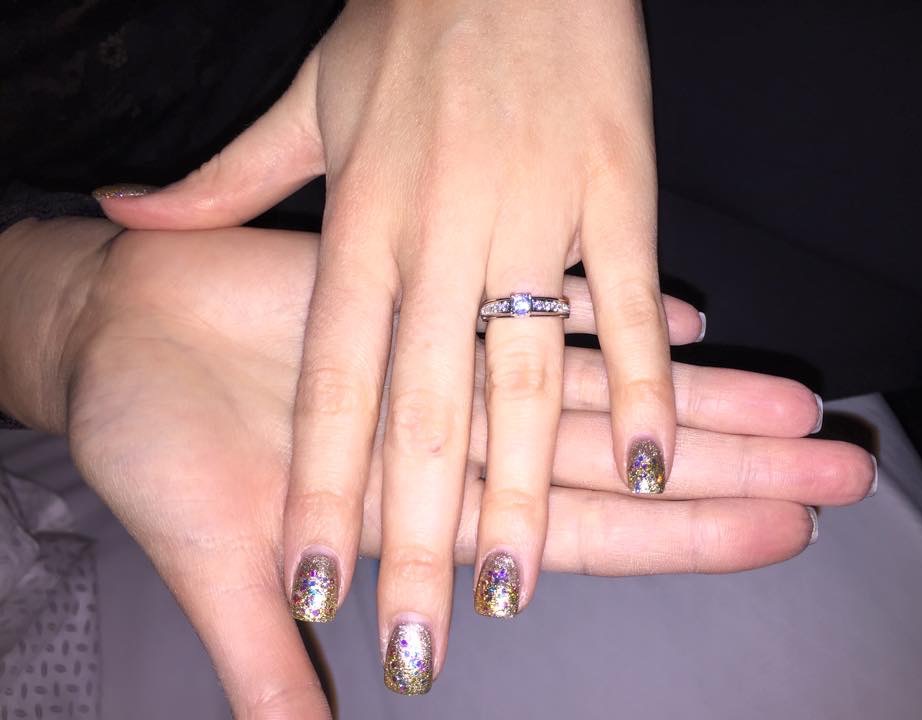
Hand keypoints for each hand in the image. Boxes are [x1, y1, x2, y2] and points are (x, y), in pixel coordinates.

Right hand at [0, 219, 873, 712]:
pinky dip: (599, 306)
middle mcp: (459, 440)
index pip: (579, 532)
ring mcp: (450, 364)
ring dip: (690, 389)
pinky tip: (676, 308)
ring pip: (594, 380)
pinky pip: (527, 295)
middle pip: (619, 458)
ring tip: (790, 397)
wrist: (114, 340)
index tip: (776, 533)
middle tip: (837, 467)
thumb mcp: (216, 563)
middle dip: (726, 466)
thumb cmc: (156, 451)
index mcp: (424, 511)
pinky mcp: (424, 290)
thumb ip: (268, 660)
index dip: (677, 536)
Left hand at [97, 0, 679, 686]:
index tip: (310, 585)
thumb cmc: (409, 25)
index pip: (332, 386)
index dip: (318, 489)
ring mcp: (532, 219)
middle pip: (423, 415)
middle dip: (420, 539)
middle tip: (420, 641)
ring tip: (514, 591)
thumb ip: (220, 177)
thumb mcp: (307, 99)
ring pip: (524, 382)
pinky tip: (648, 472)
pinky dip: (643, 390)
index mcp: (362, 224)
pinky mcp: (615, 194)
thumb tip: (123, 210)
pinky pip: (626, 308)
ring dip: (522, 495)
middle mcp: (439, 237)